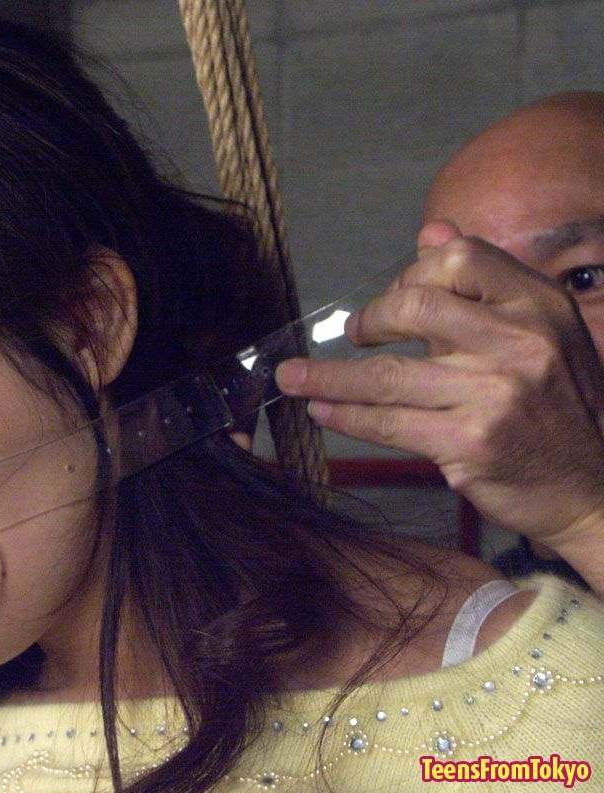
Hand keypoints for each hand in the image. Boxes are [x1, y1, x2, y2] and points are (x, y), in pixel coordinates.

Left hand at [275, 222, 603, 590]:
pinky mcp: (470, 442)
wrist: (597, 488)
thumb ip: (485, 283)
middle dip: (371, 319)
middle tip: (353, 334)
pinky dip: (345, 414)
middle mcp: (522, 343)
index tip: (395, 298)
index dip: (413, 273)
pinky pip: (388, 422)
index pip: (462, 258)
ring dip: (328, 375)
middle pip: (417, 307)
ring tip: (291, 377)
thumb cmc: (561, 406)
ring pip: (387, 375)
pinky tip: (321, 409)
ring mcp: (495, 394)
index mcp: (540, 306)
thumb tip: (431, 232)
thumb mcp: (543, 332)